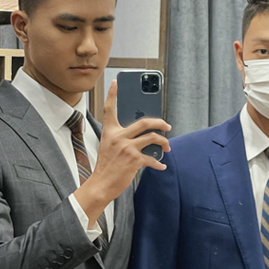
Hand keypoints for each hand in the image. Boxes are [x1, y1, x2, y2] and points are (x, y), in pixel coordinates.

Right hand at [74, 80, 170, 221]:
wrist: (101, 184)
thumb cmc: (106, 167)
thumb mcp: (109, 147)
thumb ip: (121, 138)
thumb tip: (142, 136)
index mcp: (110, 132)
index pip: (109, 109)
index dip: (112, 94)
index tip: (115, 83)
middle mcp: (119, 136)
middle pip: (144, 122)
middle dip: (160, 123)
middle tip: (167, 126)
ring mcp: (127, 147)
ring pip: (153, 137)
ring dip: (164, 142)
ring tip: (167, 146)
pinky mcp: (134, 160)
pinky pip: (152, 158)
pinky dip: (159, 163)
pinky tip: (162, 165)